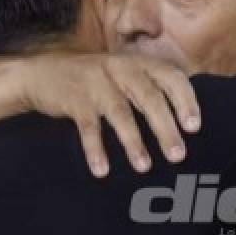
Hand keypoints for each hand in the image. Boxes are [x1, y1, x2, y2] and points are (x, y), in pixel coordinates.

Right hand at [18, 53, 200, 177]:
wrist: (41, 74)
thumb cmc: (95, 81)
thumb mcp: (124, 76)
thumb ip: (150, 90)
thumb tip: (184, 124)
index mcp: (138, 63)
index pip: (171, 77)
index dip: (185, 100)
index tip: (194, 127)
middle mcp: (120, 68)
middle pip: (149, 97)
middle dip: (165, 128)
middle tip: (178, 156)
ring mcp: (96, 82)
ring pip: (120, 113)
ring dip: (134, 142)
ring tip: (145, 167)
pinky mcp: (74, 99)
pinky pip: (88, 127)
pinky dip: (95, 149)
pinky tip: (102, 171)